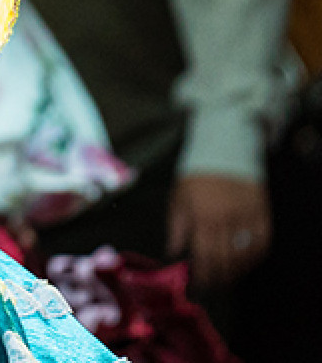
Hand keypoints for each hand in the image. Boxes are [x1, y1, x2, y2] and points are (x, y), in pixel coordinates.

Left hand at [167, 172, 270, 288]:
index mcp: (203, 216)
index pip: (205, 254)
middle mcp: (227, 219)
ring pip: (245, 254)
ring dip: (237, 270)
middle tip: (213, 285)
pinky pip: (263, 242)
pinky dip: (255, 256)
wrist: (223, 151)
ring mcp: (247, 217)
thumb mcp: (178, 198)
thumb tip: (173, 253)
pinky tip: (246, 262)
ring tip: (227, 277)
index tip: (199, 283)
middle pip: (226, 258)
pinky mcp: (262, 213)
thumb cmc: (196, 176)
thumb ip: (176, 228)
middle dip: (219, 276)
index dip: (203, 273)